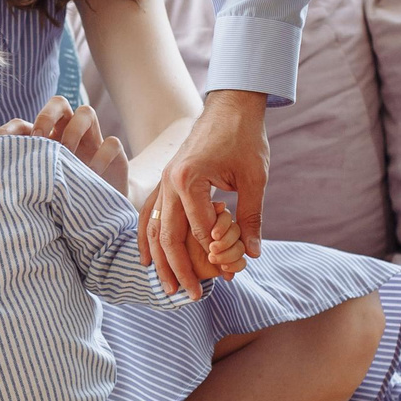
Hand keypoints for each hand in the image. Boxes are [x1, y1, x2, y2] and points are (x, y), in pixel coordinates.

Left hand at [0, 93, 128, 194]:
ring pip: (87, 111)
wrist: (98, 211)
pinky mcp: (114, 153)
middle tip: (39, 138)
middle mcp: (68, 132)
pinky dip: (101, 156)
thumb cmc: (63, 195)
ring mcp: (92, 140)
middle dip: (46, 115)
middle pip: (58, 103)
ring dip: (74, 130)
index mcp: (44, 139)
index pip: (24, 123)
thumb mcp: (38, 185)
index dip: (11, 129)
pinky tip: (91, 172)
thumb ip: (20, 175)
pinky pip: (111, 142)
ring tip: (67, 154)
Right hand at [144, 89, 268, 296]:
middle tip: (188, 295)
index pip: (199, 230)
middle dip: (179, 269)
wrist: (231, 105)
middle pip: (168, 236)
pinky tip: (148, 258)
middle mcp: (169, 182)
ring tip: (166, 286)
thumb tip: (254, 253)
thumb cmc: (245, 138)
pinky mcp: (164, 180)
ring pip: (153, 228)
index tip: (229, 273)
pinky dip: (146, 237)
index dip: (214, 254)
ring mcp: (163, 180)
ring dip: (160, 260)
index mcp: (189, 180)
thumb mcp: (254, 178)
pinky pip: (148, 213)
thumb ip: (251, 217)